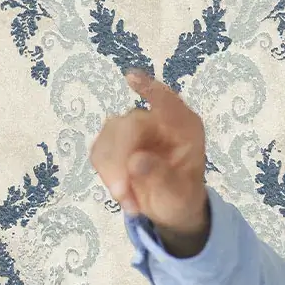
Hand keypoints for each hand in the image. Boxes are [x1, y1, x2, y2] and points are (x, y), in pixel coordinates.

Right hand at [91, 72, 209, 255]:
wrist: (171, 207)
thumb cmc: (182, 196)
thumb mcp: (180, 195)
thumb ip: (163, 178)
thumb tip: (135, 161)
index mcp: (185, 127)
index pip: (167, 101)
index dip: (149, 88)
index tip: (131, 77)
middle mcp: (159, 121)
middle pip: (129, 126)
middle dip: (119, 160)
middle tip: (121, 193)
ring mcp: (135, 128)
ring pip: (109, 137)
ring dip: (111, 171)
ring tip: (128, 202)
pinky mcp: (115, 140)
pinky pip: (99, 150)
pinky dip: (105, 174)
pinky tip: (123, 195)